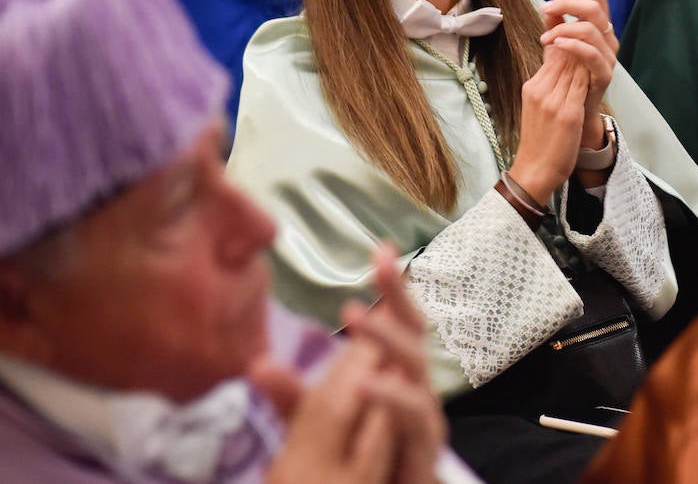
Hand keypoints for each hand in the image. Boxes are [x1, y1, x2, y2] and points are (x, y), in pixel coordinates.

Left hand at [254, 244, 445, 483]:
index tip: (381, 249)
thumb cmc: (359, 463)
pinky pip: (416, 414)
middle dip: (396, 297)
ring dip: (388, 337)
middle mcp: (414, 386)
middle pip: (414, 331)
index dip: (391, 286)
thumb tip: (256, 365)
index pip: (395, 320)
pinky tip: (368, 382)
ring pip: (418, 365)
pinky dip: (394, 395)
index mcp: (392, 373)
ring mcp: (424, 414)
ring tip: (356, 318)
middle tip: (374, 266)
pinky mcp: (425, 445)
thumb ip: (292, 398)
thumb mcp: (315, 428)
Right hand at [508, 47, 591, 204]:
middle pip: (564, 58)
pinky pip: (582, 85)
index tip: (584, 42)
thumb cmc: (539, 139)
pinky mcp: (568, 114)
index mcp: (531, 87)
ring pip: (574, 67)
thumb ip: (547, 82)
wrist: (535, 169)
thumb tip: (558, 61)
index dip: (570, 46)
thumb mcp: (536, 105)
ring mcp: (553, 102)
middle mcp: (540, 90)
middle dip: (580, 48)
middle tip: (597, 43)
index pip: (553, 55)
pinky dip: (591, 75)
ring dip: (587, 59)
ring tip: (600, 56)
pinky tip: (599, 72)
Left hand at [540, 0, 616, 148]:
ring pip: (592, 28)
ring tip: (546, 37)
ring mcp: (608, 58)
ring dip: (564, 27)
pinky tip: (556, 44)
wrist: (574, 116)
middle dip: (567, 4)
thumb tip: (548, 8)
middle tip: (546, 11)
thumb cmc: (567, 82)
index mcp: (601, 30)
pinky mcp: (604, 76)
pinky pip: (592, 53)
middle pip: (595, 7)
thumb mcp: (559, 50)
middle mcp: (609, 40)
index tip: (554, 0)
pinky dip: (572, 45)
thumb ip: (556, 28)